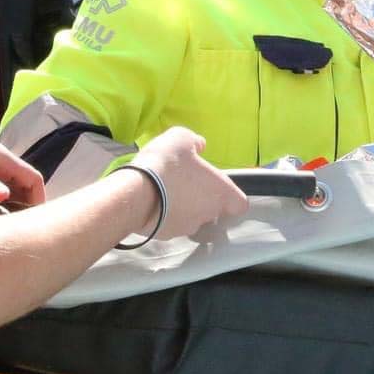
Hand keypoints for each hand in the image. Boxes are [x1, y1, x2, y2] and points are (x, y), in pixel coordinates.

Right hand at [131, 127, 247, 239]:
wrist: (134, 193)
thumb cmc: (165, 164)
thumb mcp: (181, 138)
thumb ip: (195, 142)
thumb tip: (199, 145)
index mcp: (220, 193)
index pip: (239, 203)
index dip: (232, 197)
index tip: (218, 187)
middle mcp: (208, 213)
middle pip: (213, 209)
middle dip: (202, 198)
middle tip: (185, 183)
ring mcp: (187, 227)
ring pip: (191, 218)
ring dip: (183, 208)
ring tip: (165, 192)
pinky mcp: (166, 235)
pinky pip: (170, 224)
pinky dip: (165, 216)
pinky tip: (152, 203)